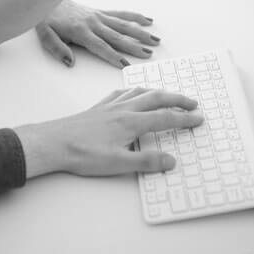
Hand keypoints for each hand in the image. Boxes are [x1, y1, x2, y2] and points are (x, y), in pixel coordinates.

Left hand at [13, 87, 202, 177]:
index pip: (165, 118)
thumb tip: (170, 160)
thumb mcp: (118, 164)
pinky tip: (133, 93)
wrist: (54, 142)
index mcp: (131, 122)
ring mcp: (110, 106)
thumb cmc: (83, 154)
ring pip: (140, 91)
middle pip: (157, 98)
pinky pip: (122, 92)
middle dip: (177, 99)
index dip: (184, 119)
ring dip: (158, 92)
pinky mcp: (99, 107)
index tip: (199, 119)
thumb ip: (146, 162)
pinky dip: (134, 90)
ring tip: (169, 95)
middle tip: (193, 103)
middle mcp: (123, 109)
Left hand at [36, 0, 157, 67]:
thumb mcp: (45, 35)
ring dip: (140, 33)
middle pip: (117, 37)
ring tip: (155, 40)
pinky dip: (135, 17)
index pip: (100, 47)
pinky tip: (147, 21)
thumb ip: (57, 49)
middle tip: (148, 54)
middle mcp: (93, 23)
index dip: (113, 56)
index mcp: (80, 31)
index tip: (126, 64)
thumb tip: (70, 62)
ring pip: (123, 25)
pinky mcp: (100, 12)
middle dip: (134, 46)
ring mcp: (98, 16)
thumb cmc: (47, 18)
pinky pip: (120, 14)